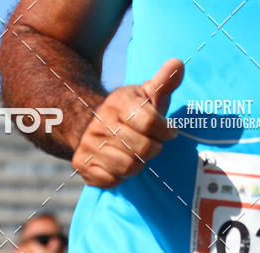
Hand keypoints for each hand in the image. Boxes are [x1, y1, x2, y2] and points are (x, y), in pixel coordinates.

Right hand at [72, 58, 184, 188]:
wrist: (87, 122)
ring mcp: (88, 144)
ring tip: (137, 155)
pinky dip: (120, 177)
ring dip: (138, 165)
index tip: (169, 132)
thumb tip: (178, 64)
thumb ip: (164, 81)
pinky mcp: (82, 164)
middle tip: (152, 145)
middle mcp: (99, 123)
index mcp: (117, 102)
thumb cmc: (128, 112)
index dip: (165, 131)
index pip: (149, 122)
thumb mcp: (145, 94)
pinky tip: (120, 166)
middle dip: (153, 149)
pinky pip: (111, 180)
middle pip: (141, 149)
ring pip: (127, 167)